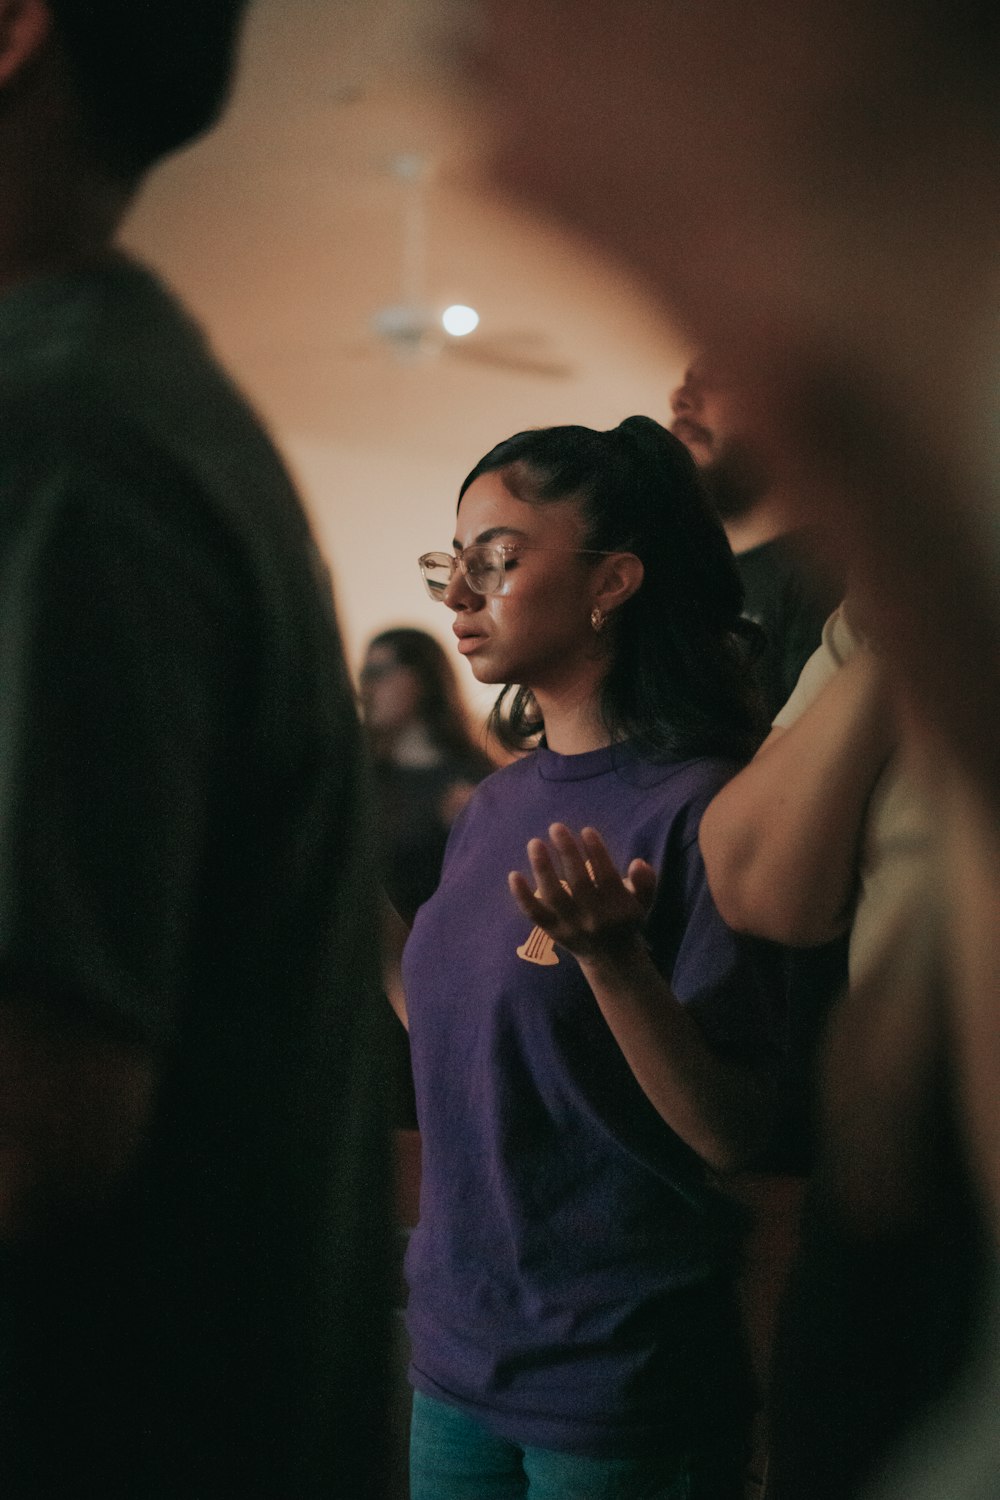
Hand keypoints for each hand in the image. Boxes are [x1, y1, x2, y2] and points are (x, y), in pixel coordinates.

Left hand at [508, 823, 656, 963]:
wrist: (612, 960)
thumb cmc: (626, 920)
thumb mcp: (643, 903)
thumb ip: (646, 882)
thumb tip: (638, 863)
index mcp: (617, 907)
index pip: (606, 875)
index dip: (597, 851)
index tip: (586, 831)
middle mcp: (594, 917)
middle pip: (578, 882)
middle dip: (567, 852)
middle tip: (556, 827)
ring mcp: (571, 926)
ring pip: (554, 896)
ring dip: (543, 868)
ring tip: (535, 843)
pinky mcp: (553, 932)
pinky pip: (535, 914)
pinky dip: (522, 896)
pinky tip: (514, 874)